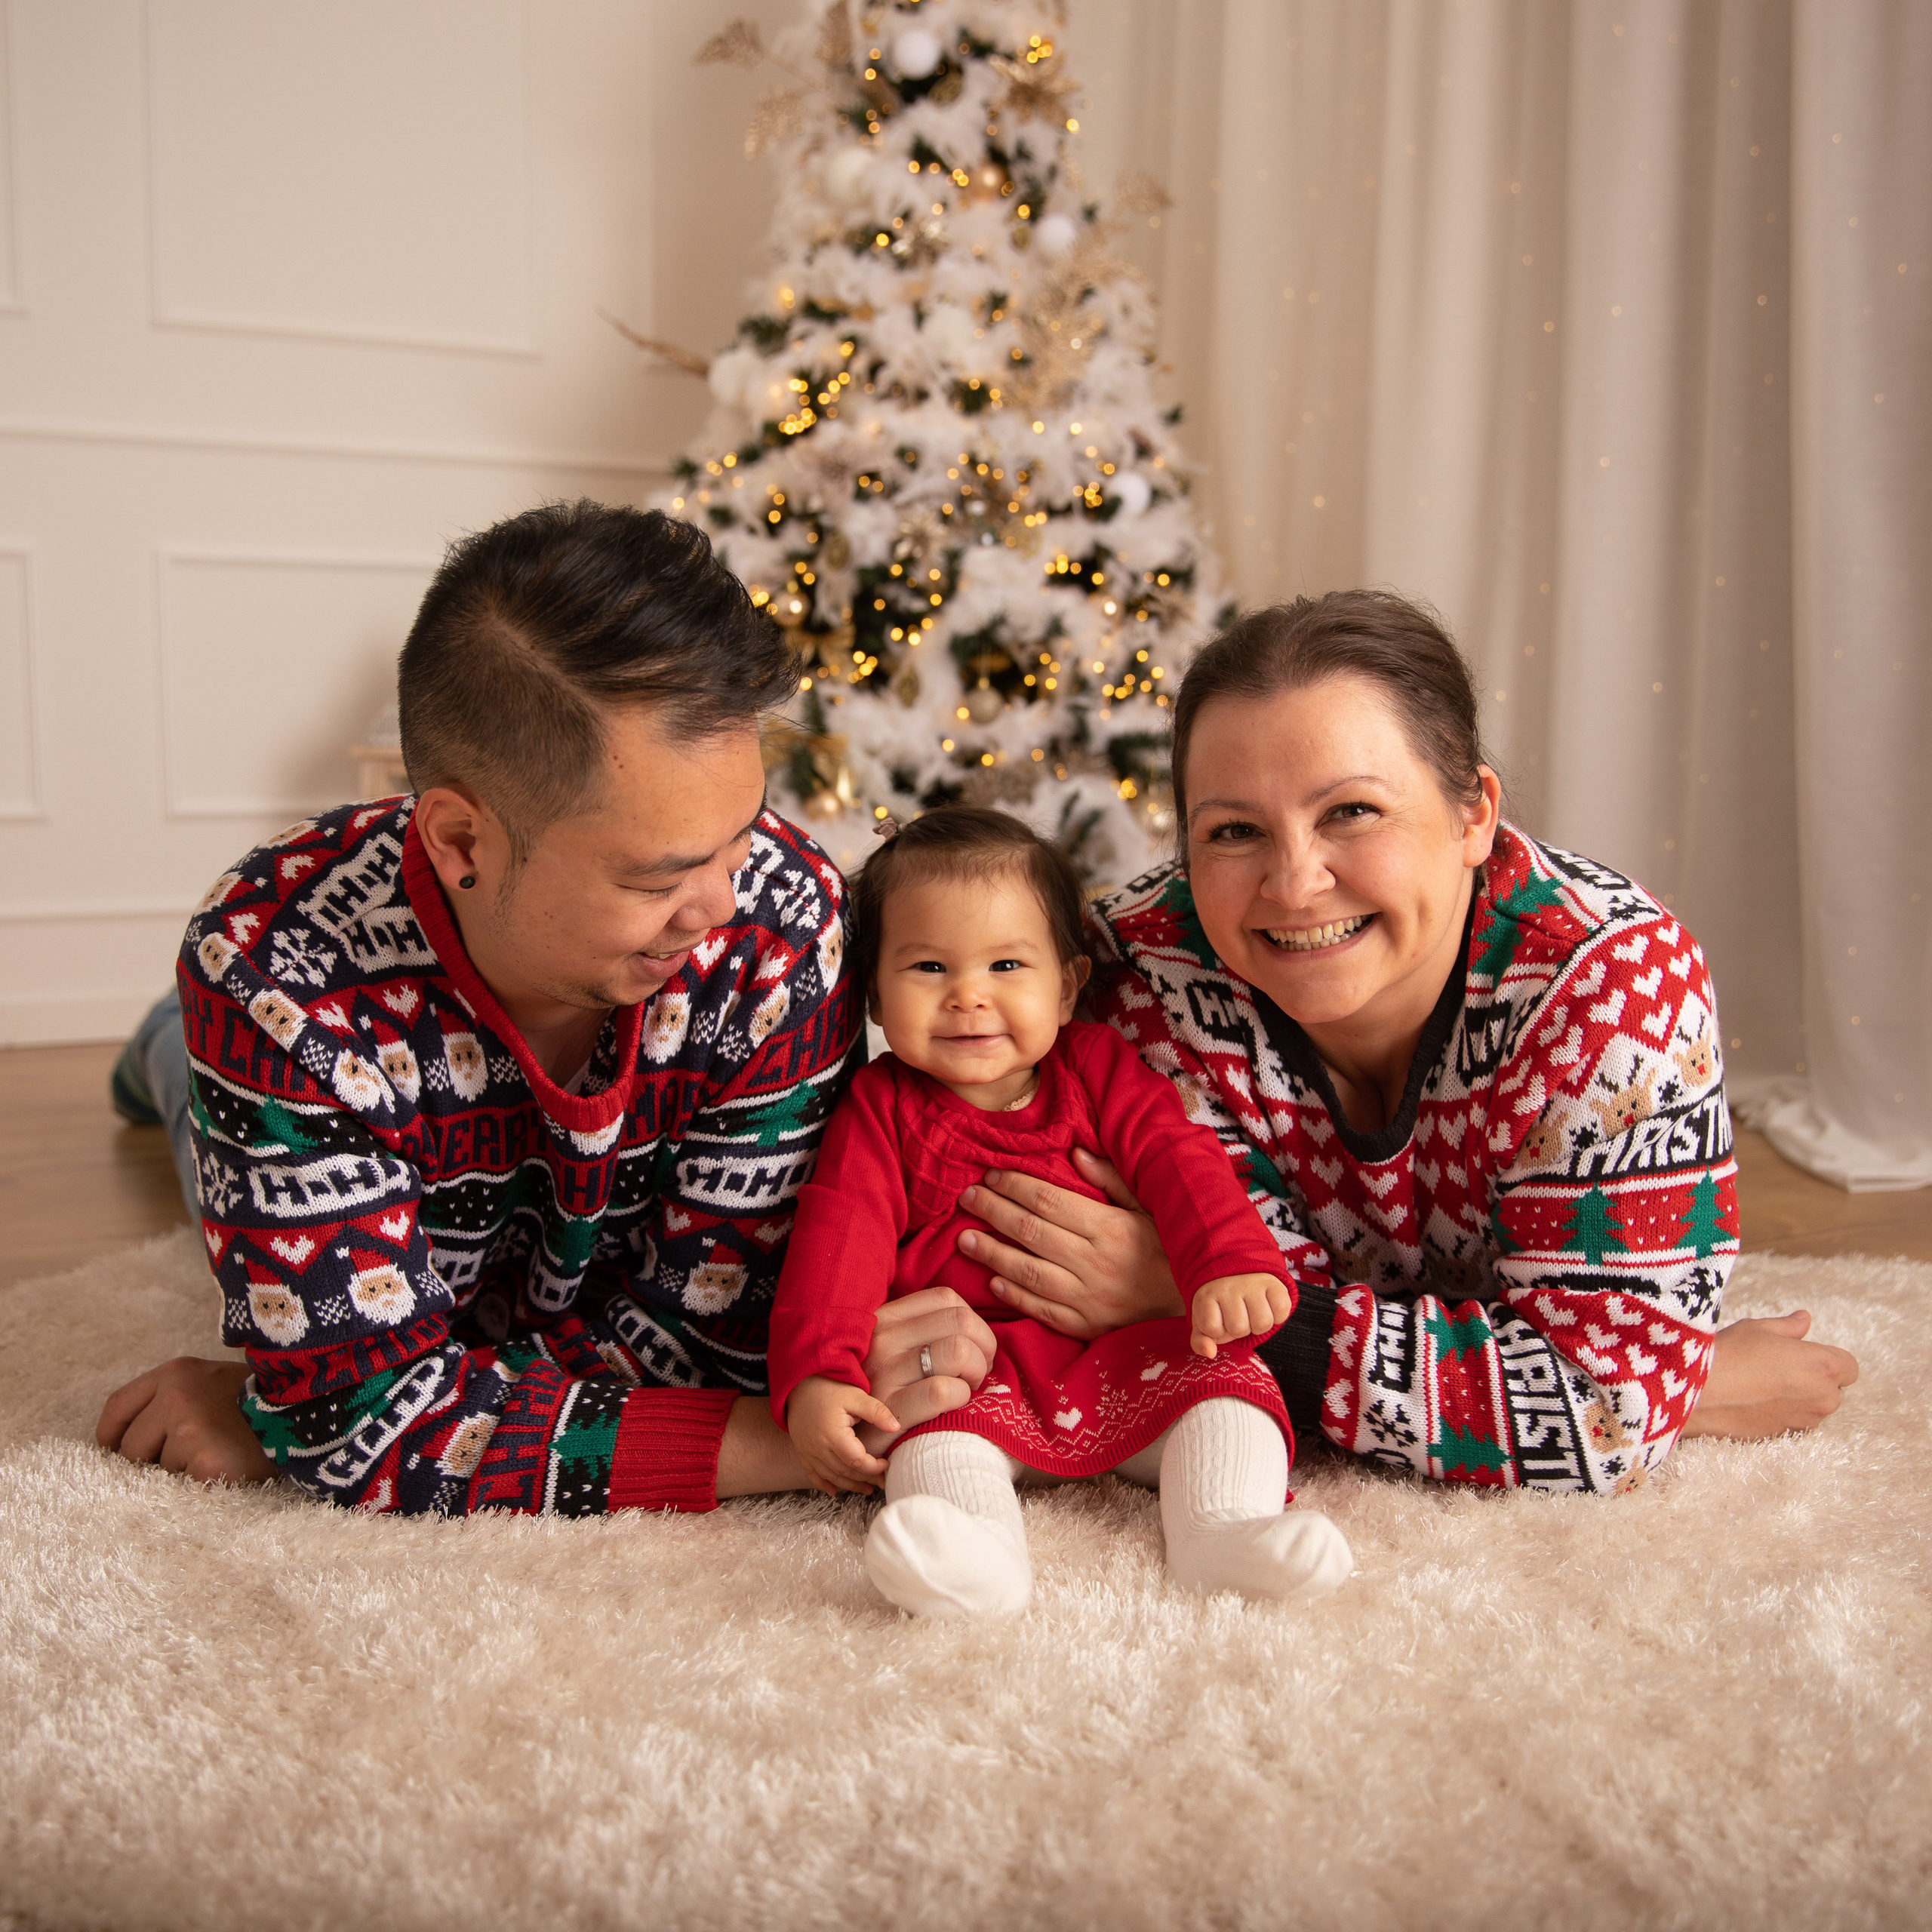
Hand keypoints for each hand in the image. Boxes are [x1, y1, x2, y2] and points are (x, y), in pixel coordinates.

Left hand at [95, 1356, 274, 1484]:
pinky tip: (223, 1472)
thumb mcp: (212, 1383)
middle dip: (150, 1461)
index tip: (115, 1453)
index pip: (118, 1406)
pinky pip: (181, 1487)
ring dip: (179, 1474)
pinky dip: (198, 1486)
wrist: (308, 1415)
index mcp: (176, 1373)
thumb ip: (171, 1400)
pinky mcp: (204, 1462)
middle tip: (189, 1458)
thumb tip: (127, 1443)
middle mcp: (177, 1396)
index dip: (111, 1435)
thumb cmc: (258, 1405)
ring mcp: (190, 1429)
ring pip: (155, 1471)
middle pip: (130, 1447)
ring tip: (216, 1459)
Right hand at [787, 1375, 900, 1495]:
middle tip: (882, 1482)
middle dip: (866, 1479)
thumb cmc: (829, 1388)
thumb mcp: (856, 1396)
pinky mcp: (801, 1451)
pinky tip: (835, 1491)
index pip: (857, 1461)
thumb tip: (896, 1427)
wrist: (799, 1383)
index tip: (887, 1464)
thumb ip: (876, 1412)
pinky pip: (812, 1474)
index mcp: (833, 1435)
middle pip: (845, 1472)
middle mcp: (818, 1447)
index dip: (874, 1467)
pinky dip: (824, 1484)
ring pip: (830, 1477)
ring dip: (850, 1486)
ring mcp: (807, 1451)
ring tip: (867, 1489)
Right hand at [856, 1287, 997, 1454]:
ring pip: (958, 1351)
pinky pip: (943, 1391)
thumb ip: (918, 1331)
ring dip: (977, 1370)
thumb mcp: (887, 1350)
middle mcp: (881, 1339)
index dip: (972, 1321)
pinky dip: (962, 1395)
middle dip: (984, 1345)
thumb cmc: (876, 1392)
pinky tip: (956, 1403)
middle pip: (960, 1320)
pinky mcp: (889, 1410)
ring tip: (968, 1385)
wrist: (840, 1442)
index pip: (944, 1298)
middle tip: (979, 1369)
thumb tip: (969, 1323)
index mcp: (883, 1318)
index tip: (973, 1345)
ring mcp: (883, 1373)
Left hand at [956, 1147, 1184, 1339]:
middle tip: (967, 1198)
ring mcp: (1087, 1297)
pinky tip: (992, 1281)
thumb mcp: (1147, 1208)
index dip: (1015, 1186)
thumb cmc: (1165, 1250)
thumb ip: (1112, 1180)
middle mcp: (1094, 1262)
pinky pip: (1041, 1309)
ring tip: (965, 1238)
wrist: (1189, 1308)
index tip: (991, 1175)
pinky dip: (1013, 1295)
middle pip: (1031, 1232)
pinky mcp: (1084, 1325)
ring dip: (992, 1254)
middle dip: (993, 1212)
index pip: (1049, 1202)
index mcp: (1109, 1228)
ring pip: (1028, 1272)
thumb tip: (1076, 1152)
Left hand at [1190, 1272, 1292, 1358]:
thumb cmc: (1221, 1307)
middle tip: (1239, 1315)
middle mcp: (1229, 1286)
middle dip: (1240, 1329)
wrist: (1239, 1275)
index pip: (1212, 1328)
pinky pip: (1281, 1311)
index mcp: (1207, 1295)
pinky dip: (1278, 1315)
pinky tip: (1268, 1306)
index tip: (1219, 1318)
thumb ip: (1200, 1341)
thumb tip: (1210, 1353)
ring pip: (1262, 1323)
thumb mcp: (1204, 1322)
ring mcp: (1252, 1283)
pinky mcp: (1274, 1283)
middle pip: (1239, 1328)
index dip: (1218, 1331)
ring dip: (1258, 1325)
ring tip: (1253, 1312)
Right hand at [1679, 1310, 1859, 1438]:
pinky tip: (1753, 1401)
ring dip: (1799, 1399)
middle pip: (1834, 1390)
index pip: (1850, 1367)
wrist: (1699, 1393)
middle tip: (1780, 1367)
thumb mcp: (1758, 1328)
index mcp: (1824, 1367)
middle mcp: (1822, 1397)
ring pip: (1814, 1409)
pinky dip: (1781, 1414)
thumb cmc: (1730, 1353)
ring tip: (1763, 1384)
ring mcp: (1804, 1421)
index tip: (1804, 1354)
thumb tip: (1804, 1320)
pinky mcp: (1783, 1436)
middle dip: (1815, 1380)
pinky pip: (1792, 1423)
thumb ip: (1788, 1327)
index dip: (1829, 1359)